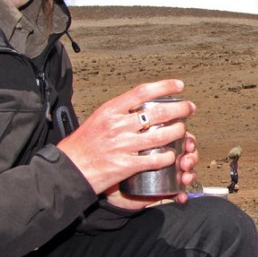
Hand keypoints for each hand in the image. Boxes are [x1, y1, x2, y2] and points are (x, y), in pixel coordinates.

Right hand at [57, 80, 195, 199]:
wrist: (67, 170)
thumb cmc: (81, 147)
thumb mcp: (96, 120)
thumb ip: (118, 113)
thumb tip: (140, 105)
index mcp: (110, 111)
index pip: (142, 92)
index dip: (164, 87)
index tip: (178, 86)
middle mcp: (117, 125)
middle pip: (158, 112)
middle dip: (180, 109)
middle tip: (190, 109)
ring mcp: (122, 145)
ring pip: (162, 135)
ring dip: (179, 132)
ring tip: (184, 132)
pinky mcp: (126, 165)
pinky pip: (155, 159)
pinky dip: (168, 157)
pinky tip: (172, 155)